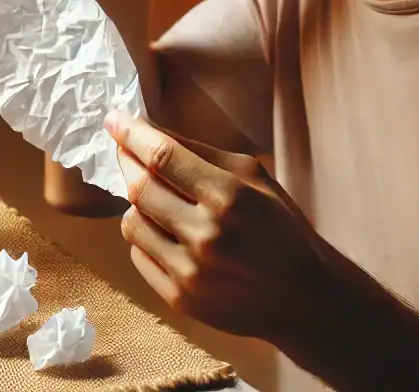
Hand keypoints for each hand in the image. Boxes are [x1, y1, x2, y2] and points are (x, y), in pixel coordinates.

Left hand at [106, 109, 326, 342]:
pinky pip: (139, 256)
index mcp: (230, 196)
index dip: (132, 134)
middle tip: (127, 152)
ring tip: (157, 199)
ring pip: (132, 223)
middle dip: (127, 163)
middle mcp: (207, 235)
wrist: (303, 297)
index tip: (114, 119)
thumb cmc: (280, 227)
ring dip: (136, 204)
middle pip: (139, 188)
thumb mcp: (254, 177)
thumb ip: (201, 153)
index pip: (163, 157)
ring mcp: (191, 272)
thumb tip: (148, 130)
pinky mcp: (181, 299)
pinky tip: (166, 232)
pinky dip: (144, 237)